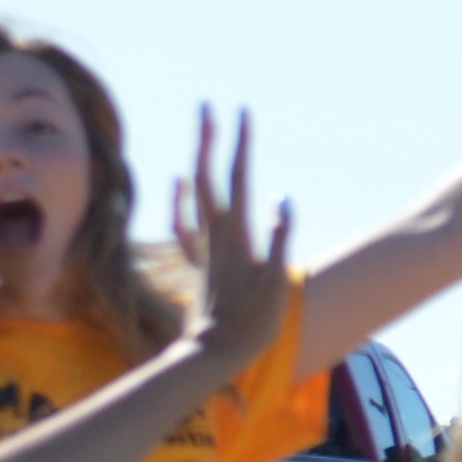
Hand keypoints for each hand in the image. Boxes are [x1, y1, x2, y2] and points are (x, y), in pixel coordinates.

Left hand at [166, 111, 290, 364]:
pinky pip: (183, 223)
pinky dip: (180, 199)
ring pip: (195, 193)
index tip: (242, 113)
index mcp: (236, 235)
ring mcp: (204, 247)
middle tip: (211, 107)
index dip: (239, 145)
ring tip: (202, 133)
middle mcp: (215, 234)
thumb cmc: (252, 325)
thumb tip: (281, 199)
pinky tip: (179, 182)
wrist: (213, 354)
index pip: (237, 179)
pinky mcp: (198, 262)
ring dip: (197, 160)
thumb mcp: (275, 284)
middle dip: (210, 140)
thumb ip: (279, 239)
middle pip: (208, 176)